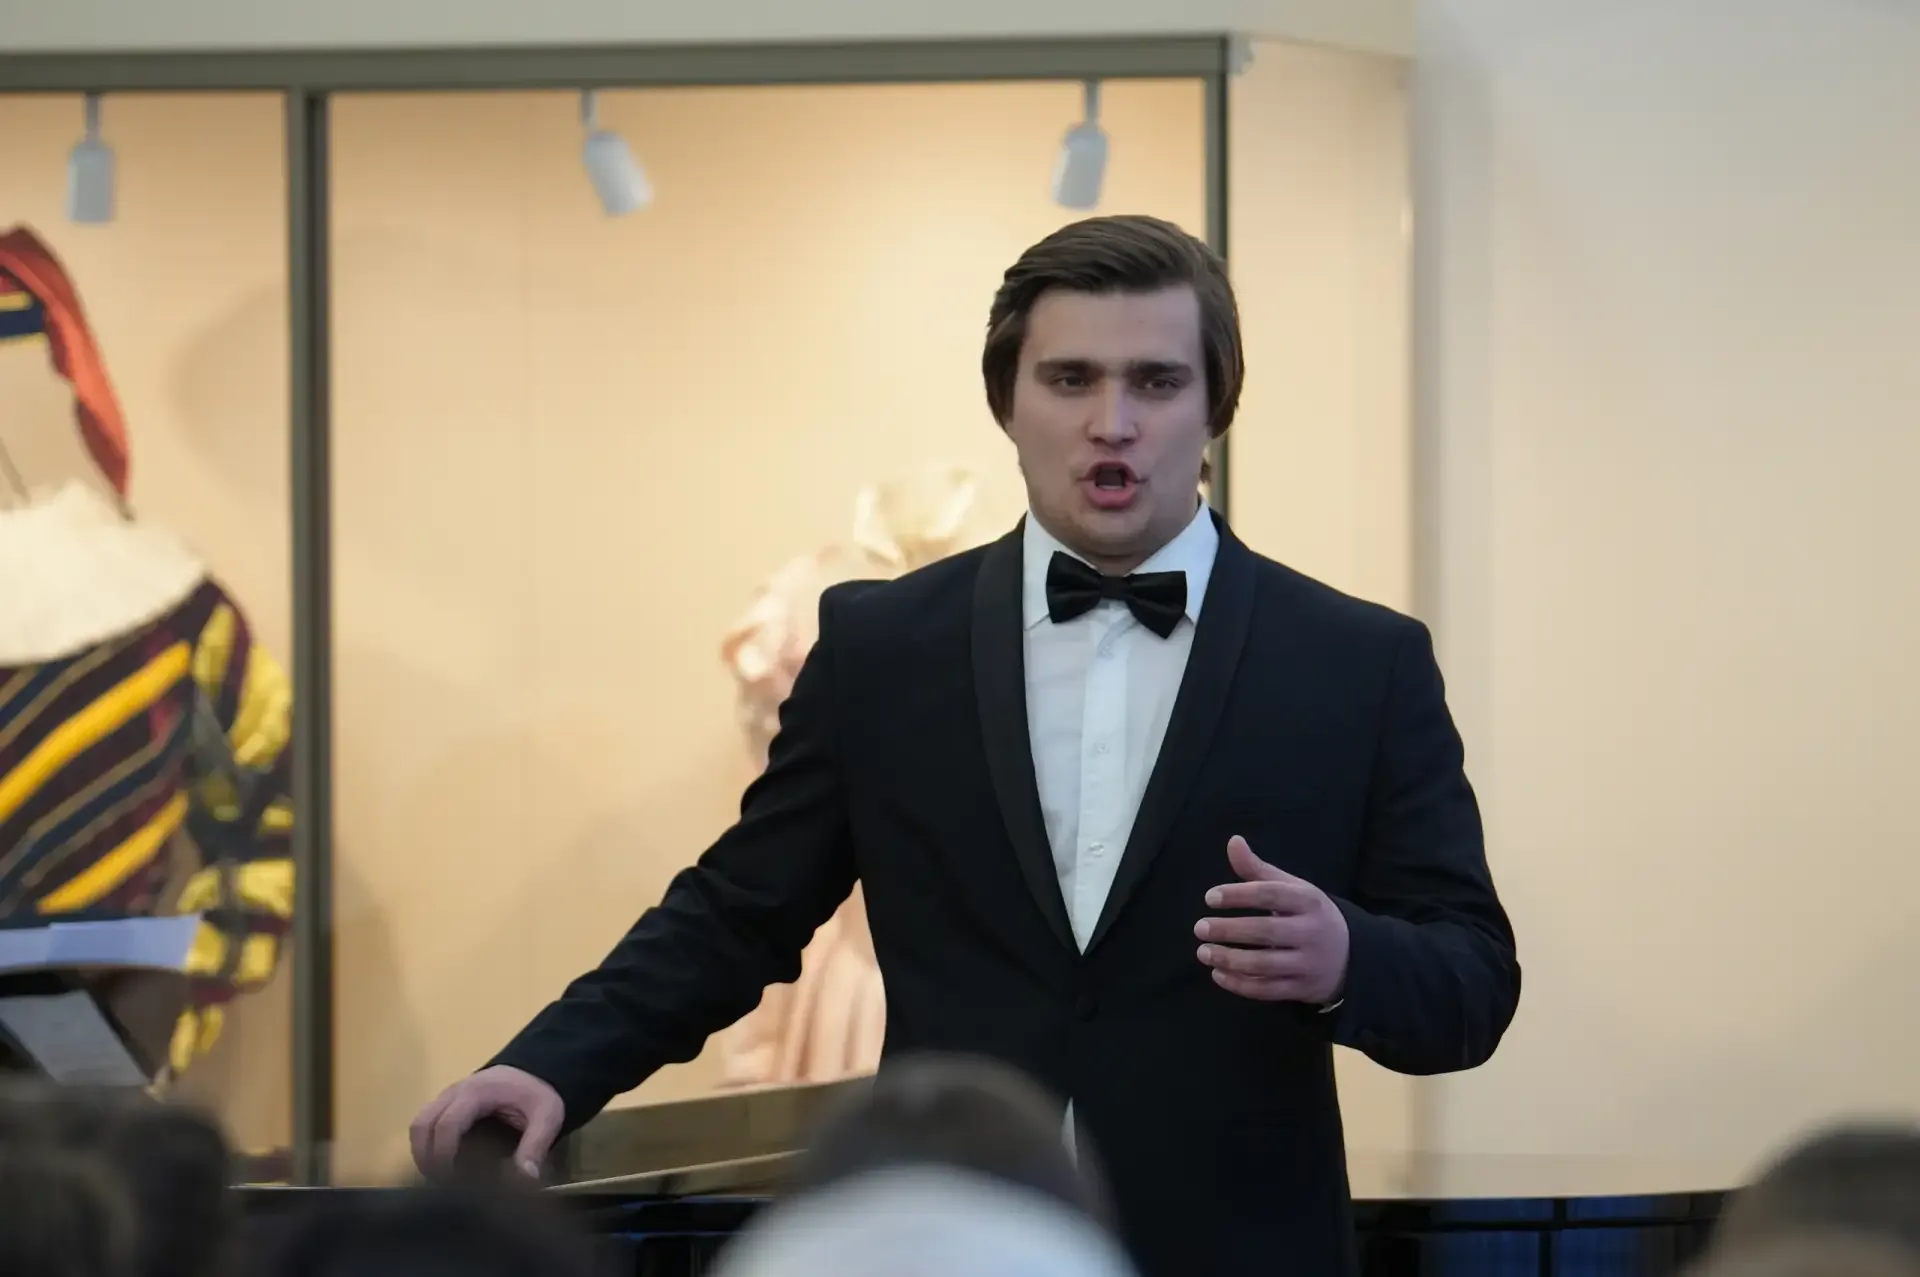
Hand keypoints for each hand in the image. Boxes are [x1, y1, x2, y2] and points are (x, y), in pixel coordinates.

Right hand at [408, 1065, 564, 1178]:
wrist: (535, 1070)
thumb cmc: (537, 1093)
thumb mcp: (547, 1117)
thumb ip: (535, 1146)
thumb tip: (526, 1179)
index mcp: (476, 1093)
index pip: (446, 1125)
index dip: (443, 1155)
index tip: (451, 1182)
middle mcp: (454, 1091)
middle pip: (421, 1125)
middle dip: (425, 1157)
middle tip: (440, 1184)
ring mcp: (447, 1095)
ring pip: (418, 1124)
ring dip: (422, 1152)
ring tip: (438, 1177)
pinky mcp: (446, 1103)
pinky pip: (425, 1123)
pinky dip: (426, 1144)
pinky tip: (442, 1164)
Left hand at [1195, 835, 1349, 1005]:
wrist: (1351, 956)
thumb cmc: (1310, 915)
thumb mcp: (1292, 889)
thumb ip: (1259, 870)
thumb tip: (1233, 841)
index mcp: (1309, 902)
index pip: (1271, 894)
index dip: (1239, 894)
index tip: (1210, 897)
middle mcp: (1311, 932)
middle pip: (1266, 931)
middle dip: (1229, 930)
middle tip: (1200, 927)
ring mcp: (1308, 964)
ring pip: (1265, 965)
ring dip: (1230, 960)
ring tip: (1203, 952)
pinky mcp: (1302, 989)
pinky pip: (1267, 990)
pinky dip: (1239, 984)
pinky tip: (1218, 974)